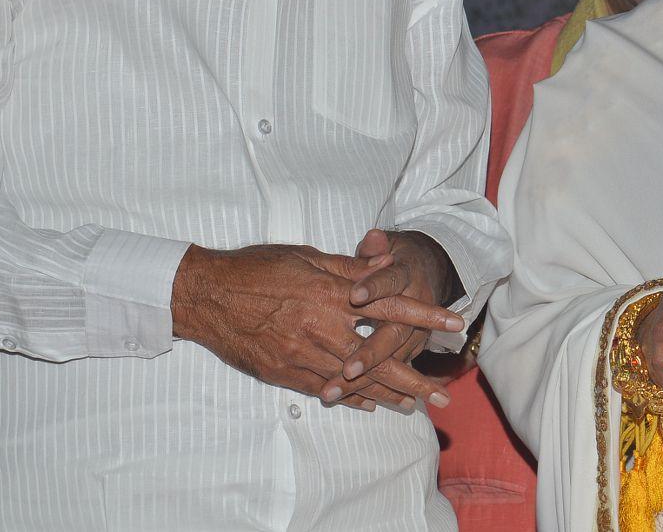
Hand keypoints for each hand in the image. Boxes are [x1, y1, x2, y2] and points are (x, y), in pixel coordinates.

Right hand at [171, 242, 463, 411]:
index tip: (454, 325)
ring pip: (354, 382)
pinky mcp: (284, 373)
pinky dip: (350, 399)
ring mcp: (302, 356)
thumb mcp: (307, 257)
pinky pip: (325, 390)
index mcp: (331, 295)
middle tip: (440, 396)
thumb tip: (387, 260)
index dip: (425, 317)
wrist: (207, 296)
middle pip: (378, 359)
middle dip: (413, 379)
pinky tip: (370, 405)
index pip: (390, 307)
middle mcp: (321, 329)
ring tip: (414, 406)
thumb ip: (350, 266)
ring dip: (386, 395)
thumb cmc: (256, 268)